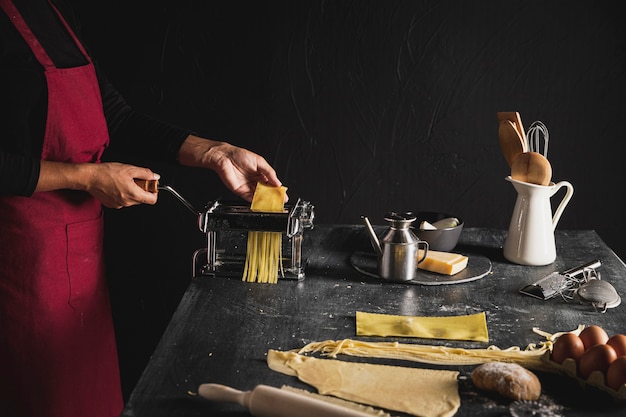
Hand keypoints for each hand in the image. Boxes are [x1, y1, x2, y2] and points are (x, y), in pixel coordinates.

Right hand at [37, 160, 159, 208]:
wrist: (89, 177)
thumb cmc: (107, 173)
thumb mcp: (130, 169)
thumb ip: (145, 173)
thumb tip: (155, 177)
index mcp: (133, 194)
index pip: (152, 200)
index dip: (154, 191)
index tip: (151, 185)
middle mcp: (127, 202)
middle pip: (142, 199)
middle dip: (142, 189)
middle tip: (136, 179)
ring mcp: (119, 205)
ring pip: (132, 199)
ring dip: (132, 191)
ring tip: (124, 181)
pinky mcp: (112, 204)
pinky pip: (123, 200)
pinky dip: (123, 193)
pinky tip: (117, 185)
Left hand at [178, 135, 286, 202]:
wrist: (224, 157)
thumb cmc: (239, 155)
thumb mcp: (259, 161)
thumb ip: (269, 172)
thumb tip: (278, 182)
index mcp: (260, 173)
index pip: (271, 184)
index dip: (277, 190)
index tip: (283, 195)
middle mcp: (254, 180)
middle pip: (266, 192)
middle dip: (273, 197)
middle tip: (279, 201)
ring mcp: (248, 186)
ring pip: (258, 196)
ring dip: (265, 201)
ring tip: (272, 204)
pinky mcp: (240, 191)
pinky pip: (249, 198)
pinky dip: (255, 202)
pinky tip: (261, 203)